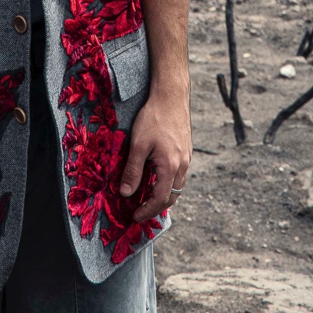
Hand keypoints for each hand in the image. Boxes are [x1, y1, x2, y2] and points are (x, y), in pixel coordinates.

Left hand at [119, 90, 191, 220]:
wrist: (171, 96)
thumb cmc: (154, 118)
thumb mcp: (138, 144)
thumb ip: (132, 170)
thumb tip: (125, 193)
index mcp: (170, 166)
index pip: (160, 199)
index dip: (147, 211)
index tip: (134, 216)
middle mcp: (182, 165)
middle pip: (172, 197)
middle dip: (156, 208)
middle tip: (140, 211)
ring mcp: (187, 158)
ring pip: (177, 186)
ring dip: (163, 195)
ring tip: (147, 197)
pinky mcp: (186, 150)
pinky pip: (179, 174)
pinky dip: (168, 183)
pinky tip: (157, 177)